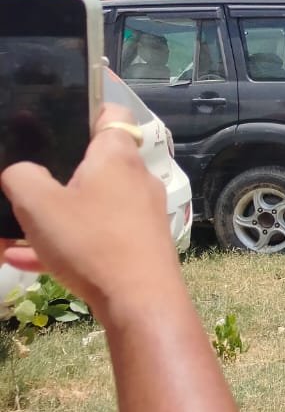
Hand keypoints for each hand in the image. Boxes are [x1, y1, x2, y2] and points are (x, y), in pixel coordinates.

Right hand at [1, 106, 177, 315]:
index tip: (57, 120)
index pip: (111, 114)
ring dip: (54, 215)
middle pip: (95, 163)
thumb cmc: (91, 242)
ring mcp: (142, 213)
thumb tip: (22, 172)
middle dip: (57, 172)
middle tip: (26, 183)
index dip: (86, 110)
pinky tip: (24, 259)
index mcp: (117, 156)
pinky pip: (95, 236)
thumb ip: (21, 177)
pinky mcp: (141, 244)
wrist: (141, 301)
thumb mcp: (38, 204)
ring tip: (16, 228)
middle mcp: (136, 179)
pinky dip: (64, 243)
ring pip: (89, 205)